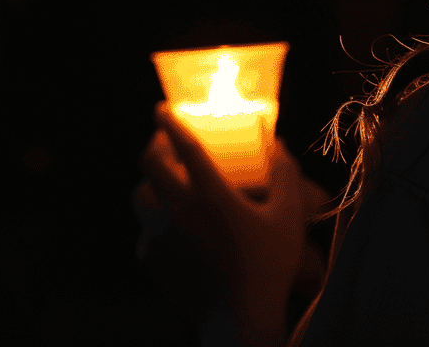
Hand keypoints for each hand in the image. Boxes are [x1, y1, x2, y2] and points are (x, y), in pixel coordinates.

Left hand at [139, 102, 308, 319]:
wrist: (239, 322)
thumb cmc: (268, 266)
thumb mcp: (288, 217)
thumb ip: (286, 175)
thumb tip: (278, 145)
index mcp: (210, 195)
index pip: (183, 146)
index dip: (170, 121)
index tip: (161, 107)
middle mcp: (178, 211)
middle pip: (149, 166)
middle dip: (154, 145)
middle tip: (165, 141)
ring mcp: (160, 237)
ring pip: (140, 196)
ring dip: (150, 181)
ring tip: (166, 180)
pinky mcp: (151, 260)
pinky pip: (145, 229)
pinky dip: (155, 218)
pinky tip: (173, 225)